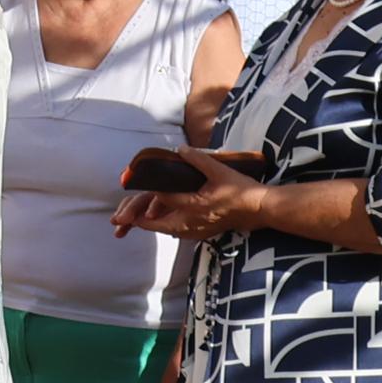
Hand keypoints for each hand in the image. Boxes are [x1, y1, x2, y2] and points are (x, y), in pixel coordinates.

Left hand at [113, 151, 256, 243]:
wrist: (260, 210)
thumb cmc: (241, 190)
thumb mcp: (219, 170)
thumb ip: (198, 159)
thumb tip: (179, 149)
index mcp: (193, 205)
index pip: (162, 199)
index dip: (145, 195)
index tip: (129, 193)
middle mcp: (191, 221)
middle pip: (157, 224)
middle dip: (138, 221)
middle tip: (120, 220)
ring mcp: (197, 230)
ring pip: (167, 229)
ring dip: (152, 224)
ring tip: (137, 221)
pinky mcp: (204, 233)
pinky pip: (179, 232)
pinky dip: (167, 227)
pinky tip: (164, 222)